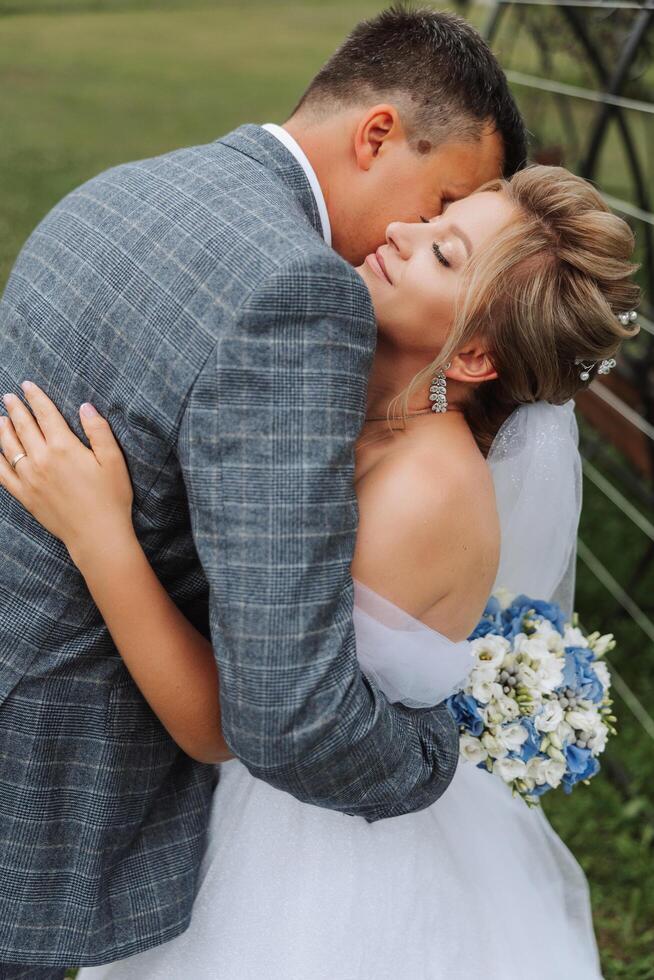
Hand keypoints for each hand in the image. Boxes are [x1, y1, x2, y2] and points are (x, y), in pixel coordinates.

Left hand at [0, 382, 134, 561]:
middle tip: (9, 397)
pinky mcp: (25, 495)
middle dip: (16, 409)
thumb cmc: (111, 498)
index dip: (36, 397)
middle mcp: (42, 459)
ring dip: (3, 429)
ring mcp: (30, 478)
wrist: (97, 534)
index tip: (27, 385)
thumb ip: (98, 430)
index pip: (45, 413)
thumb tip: (85, 406)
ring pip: (9, 447)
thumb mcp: (113, 460)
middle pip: (23, 426)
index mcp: (64, 447)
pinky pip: (3, 473)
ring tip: (1, 419)